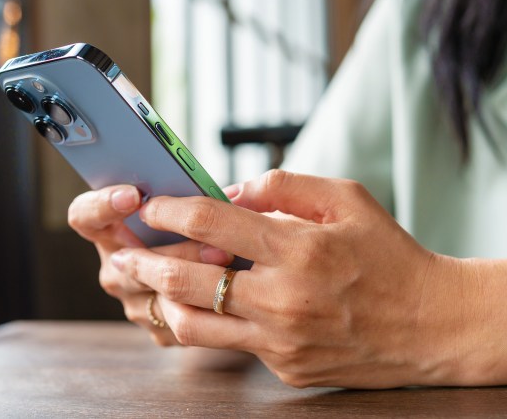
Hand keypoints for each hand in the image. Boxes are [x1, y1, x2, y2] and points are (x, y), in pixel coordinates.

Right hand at [67, 185, 231, 345]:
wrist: (221, 273)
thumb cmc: (201, 224)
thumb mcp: (193, 202)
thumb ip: (193, 194)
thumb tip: (225, 195)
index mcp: (109, 229)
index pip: (84, 216)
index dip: (102, 205)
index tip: (134, 194)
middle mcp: (115, 268)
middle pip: (130, 260)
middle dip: (177, 247)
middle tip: (213, 239)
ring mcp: (135, 302)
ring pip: (161, 291)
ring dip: (200, 274)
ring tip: (231, 256)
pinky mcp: (161, 328)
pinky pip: (183, 319)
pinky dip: (210, 300)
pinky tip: (235, 284)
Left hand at [110, 170, 465, 388]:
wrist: (428, 325)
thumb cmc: (388, 255)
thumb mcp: (347, 200)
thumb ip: (285, 186)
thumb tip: (231, 191)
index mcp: (299, 248)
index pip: (212, 223)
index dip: (170, 210)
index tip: (150, 205)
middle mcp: (284, 298)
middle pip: (186, 280)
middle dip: (144, 262)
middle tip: (123, 251)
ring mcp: (280, 340)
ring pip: (193, 325)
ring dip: (160, 301)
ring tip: (145, 284)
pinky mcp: (282, 366)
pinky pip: (228, 344)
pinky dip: (204, 323)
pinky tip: (193, 306)